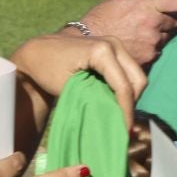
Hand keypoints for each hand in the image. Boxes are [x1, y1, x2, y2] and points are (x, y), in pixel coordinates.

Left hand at [12, 33, 145, 127]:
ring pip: (136, 76)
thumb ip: (96, 100)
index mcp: (102, 51)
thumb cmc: (47, 71)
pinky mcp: (113, 49)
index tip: (125, 131)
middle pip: (138, 79)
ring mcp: (115, 45)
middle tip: (122, 124)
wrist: (38, 53)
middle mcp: (113, 44)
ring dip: (130, 96)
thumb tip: (115, 119)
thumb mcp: (70, 89)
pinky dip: (124, 88)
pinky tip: (114, 103)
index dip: (126, 111)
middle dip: (132, 103)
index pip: (123, 86)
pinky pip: (128, 72)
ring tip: (117, 115)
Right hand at [72, 0, 176, 65]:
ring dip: (153, 39)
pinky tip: (132, 50)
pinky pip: (155, 54)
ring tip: (132, 39)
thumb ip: (141, 2)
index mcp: (147, 4)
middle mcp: (153, 22)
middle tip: (140, 26)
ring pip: (163, 40)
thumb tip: (154, 7)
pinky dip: (147, 53)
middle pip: (171, 24)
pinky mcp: (147, 58)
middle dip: (161, 25)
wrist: (85, 41)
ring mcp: (151, 41)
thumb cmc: (101, 17)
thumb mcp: (120, 0)